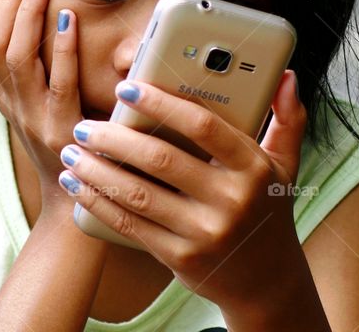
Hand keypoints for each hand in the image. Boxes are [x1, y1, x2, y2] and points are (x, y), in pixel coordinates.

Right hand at [0, 0, 83, 215]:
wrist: (73, 202)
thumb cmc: (64, 143)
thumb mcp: (39, 103)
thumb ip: (36, 67)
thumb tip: (39, 19)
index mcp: (2, 94)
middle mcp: (9, 103)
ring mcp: (31, 117)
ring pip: (16, 57)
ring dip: (28, 11)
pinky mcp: (59, 129)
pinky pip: (57, 82)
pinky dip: (60, 46)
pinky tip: (69, 16)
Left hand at [56, 70, 309, 309]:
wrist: (266, 280)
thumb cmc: (266, 208)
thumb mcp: (283, 166)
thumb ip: (287, 119)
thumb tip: (287, 76)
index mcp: (252, 168)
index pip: (203, 126)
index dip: (161, 103)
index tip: (126, 88)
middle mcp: (230, 201)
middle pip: (160, 160)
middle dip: (114, 138)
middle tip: (84, 125)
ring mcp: (203, 233)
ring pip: (137, 194)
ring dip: (97, 170)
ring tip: (71, 150)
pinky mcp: (179, 257)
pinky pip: (130, 224)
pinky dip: (98, 201)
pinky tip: (77, 184)